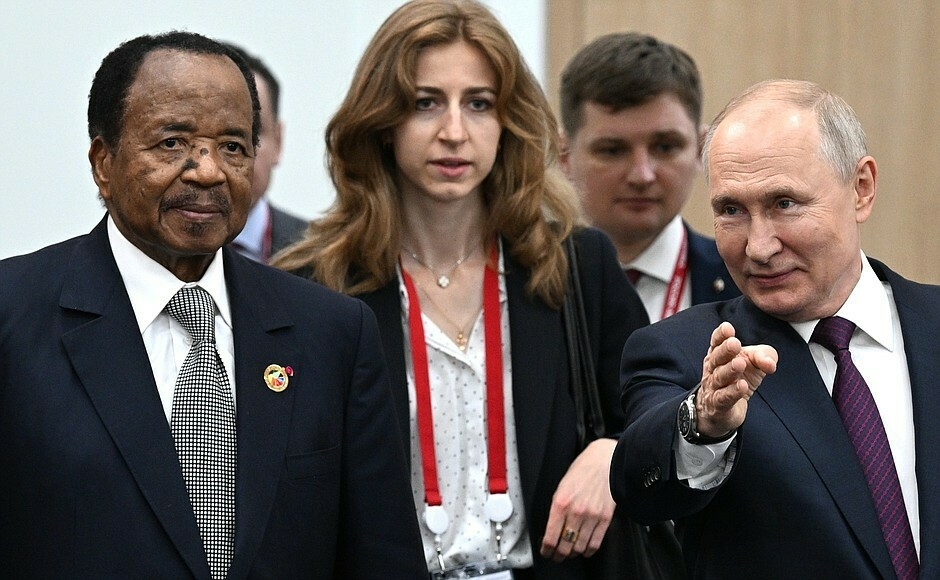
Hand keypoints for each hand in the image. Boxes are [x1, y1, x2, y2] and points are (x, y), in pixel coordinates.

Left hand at [539, 438, 616, 561]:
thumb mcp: (561, 486)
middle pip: (564, 546)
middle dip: (558, 555)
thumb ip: (556, 507)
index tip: (546, 551)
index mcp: (560, 503)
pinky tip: (584, 550)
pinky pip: (595, 543)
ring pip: (579, 548)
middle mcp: (575, 512)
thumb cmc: (582, 470)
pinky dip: (588, 551)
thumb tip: (551, 527)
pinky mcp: (605, 519)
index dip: (546, 549)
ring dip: (572, 554)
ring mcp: (591, 517)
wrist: (605, 461)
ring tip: (569, 553)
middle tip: (556, 556)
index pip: (550, 537)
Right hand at [697, 322, 777, 436]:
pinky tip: (742, 386)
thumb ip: (763, 356)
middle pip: (716, 358)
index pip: (716, 342)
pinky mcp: (718, 406)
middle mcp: (712, 370)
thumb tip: (770, 362)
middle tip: (734, 343)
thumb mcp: (753, 364)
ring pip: (719, 377)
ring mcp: (713, 388)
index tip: (727, 328)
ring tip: (740, 364)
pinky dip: (732, 392)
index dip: (720, 335)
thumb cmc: (736, 381)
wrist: (720, 412)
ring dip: (729, 370)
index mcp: (718, 355)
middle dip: (725, 350)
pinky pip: (724, 398)